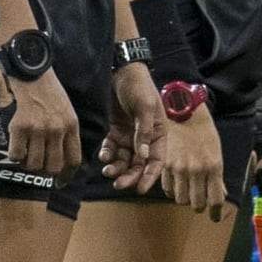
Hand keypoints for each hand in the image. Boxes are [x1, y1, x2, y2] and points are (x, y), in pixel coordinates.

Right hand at [2, 54, 80, 182]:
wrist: (30, 72)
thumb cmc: (48, 91)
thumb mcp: (66, 111)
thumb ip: (66, 133)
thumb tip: (61, 159)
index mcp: (71, 125)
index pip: (73, 160)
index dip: (66, 176)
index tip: (59, 182)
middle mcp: (57, 129)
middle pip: (53, 167)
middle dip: (44, 170)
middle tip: (37, 162)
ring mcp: (38, 129)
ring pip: (34, 164)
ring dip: (28, 163)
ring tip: (25, 153)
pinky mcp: (20, 126)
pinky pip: (17, 155)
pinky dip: (14, 155)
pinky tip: (15, 146)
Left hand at [106, 62, 166, 194]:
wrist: (121, 71)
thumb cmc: (139, 87)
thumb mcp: (145, 107)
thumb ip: (143, 131)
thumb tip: (143, 155)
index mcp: (158, 134)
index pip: (156, 161)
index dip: (150, 177)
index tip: (141, 189)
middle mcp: (145, 139)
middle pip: (138, 164)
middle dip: (129, 176)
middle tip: (117, 184)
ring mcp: (129, 136)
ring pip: (124, 159)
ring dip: (116, 167)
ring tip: (107, 170)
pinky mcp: (116, 131)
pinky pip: (112, 148)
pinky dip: (107, 154)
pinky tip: (103, 155)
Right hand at [157, 106, 226, 217]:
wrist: (184, 114)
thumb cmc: (204, 133)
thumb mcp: (217, 153)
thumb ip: (218, 176)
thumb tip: (221, 194)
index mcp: (213, 167)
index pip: (215, 200)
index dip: (216, 213)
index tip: (215, 218)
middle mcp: (196, 170)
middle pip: (197, 204)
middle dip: (200, 206)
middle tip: (200, 202)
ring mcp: (179, 169)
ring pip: (181, 199)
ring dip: (185, 199)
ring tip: (188, 192)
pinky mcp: (165, 166)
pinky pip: (167, 189)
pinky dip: (172, 191)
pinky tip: (177, 185)